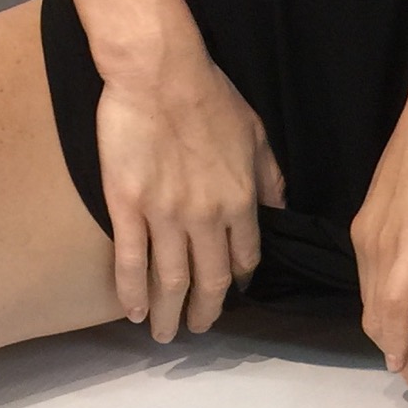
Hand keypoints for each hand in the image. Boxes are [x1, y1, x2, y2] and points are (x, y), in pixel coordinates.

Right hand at [96, 46, 284, 342]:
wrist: (161, 74)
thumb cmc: (210, 95)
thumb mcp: (256, 133)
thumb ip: (268, 176)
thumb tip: (279, 207)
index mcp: (241, 200)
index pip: (245, 257)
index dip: (238, 282)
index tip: (229, 293)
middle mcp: (207, 217)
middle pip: (210, 279)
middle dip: (205, 312)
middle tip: (197, 329)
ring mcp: (166, 215)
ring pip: (170, 279)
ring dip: (169, 313)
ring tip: (164, 334)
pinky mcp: (128, 206)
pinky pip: (131, 259)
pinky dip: (132, 291)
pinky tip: (133, 312)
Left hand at [350, 72, 407, 392]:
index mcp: (375, 224)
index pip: (376, 289)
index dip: (391, 325)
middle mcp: (370, 237)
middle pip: (375, 309)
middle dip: (395, 347)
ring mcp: (384, 241)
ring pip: (382, 313)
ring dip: (400, 350)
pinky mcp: (405, 243)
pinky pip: (394, 303)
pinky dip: (399, 336)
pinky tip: (407, 359)